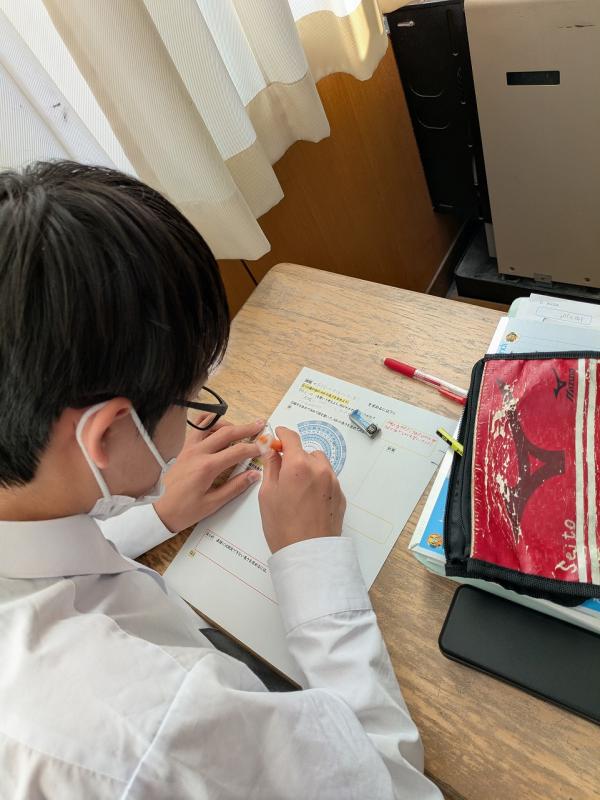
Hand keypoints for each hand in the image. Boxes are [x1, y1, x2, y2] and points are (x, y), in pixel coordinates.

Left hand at [153, 418, 263, 532]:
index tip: (265, 446)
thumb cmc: (183, 510)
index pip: (238, 451)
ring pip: (210, 425)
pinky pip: (196, 428)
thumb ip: (235, 487)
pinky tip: (216, 427)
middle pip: (227, 432)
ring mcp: (188, 448)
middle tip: (259, 425)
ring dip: (227, 424)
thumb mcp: (213, 503)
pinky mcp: (183, 449)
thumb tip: (253, 475)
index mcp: (207, 467)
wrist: (159, 511)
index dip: (255, 447)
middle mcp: (197, 453)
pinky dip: (208, 423)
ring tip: (239, 428)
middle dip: (246, 428)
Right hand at [258, 426, 345, 553]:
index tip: (277, 435)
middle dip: (295, 457)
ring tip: (297, 488)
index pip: (291, 437)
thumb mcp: (267, 494)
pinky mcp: (340, 496)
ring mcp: (333, 482)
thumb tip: (271, 450)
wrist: (308, 554)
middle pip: (307, 452)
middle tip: (283, 473)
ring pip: (320, 464)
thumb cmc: (283, 527)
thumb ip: (271, 467)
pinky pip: (328, 480)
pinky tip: (308, 500)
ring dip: (309, 468)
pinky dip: (318, 482)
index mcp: (298, 465)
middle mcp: (319, 469)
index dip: (282, 434)